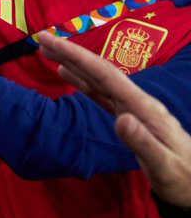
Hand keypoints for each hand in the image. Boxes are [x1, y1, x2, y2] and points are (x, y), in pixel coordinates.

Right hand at [42, 32, 190, 206]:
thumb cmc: (181, 178)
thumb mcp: (163, 166)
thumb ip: (142, 143)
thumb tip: (120, 119)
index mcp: (143, 107)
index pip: (104, 75)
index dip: (76, 56)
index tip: (51, 42)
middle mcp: (136, 101)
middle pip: (99, 70)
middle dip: (71, 53)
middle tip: (41, 39)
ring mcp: (132, 108)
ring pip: (98, 79)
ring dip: (73, 63)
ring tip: (48, 51)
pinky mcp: (128, 116)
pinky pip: (100, 94)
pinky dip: (81, 81)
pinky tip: (67, 74)